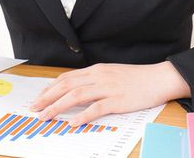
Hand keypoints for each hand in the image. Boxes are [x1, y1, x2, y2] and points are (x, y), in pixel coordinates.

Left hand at [29, 62, 190, 125]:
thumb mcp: (112, 74)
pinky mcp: (118, 100)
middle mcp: (99, 76)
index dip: (50, 88)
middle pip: (67, 85)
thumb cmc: (137, 78)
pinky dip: (83, 116)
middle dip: (47, 97)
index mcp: (96, 70)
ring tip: (46, 116)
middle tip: (35, 108)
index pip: (67, 77)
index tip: (39, 98)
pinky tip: (73, 123)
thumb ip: (94, 81)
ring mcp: (108, 88)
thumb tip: (75, 90)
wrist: (159, 78)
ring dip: (58, 106)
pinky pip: (97, 108)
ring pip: (76, 95)